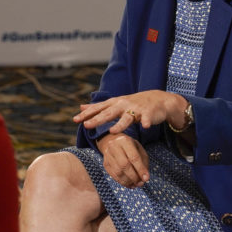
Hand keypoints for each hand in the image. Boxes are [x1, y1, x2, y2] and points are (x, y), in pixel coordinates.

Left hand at [73, 90, 187, 134]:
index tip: (75, 120)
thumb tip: (80, 107)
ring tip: (112, 131)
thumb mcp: (114, 103)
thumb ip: (98, 106)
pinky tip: (146, 126)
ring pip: (127, 118)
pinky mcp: (149, 113)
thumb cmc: (133, 103)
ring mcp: (136, 109)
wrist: (157, 100)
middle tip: (86, 125)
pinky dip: (147, 122)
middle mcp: (123, 105)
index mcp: (114, 103)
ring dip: (120, 125)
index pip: (98, 109)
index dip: (87, 114)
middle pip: (109, 113)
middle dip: (98, 119)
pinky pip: (147, 119)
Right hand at [96, 133, 149, 187]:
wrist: (112, 141)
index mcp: (125, 141)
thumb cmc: (129, 146)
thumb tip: (144, 178)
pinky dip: (122, 182)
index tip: (146, 178)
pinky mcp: (105, 164)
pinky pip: (113, 175)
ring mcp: (108, 155)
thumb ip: (143, 162)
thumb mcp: (139, 149)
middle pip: (124, 165)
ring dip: (128, 181)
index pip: (133, 157)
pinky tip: (129, 184)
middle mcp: (114, 147)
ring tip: (136, 185)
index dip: (140, 169)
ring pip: (118, 172)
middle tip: (141, 183)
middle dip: (134, 177)